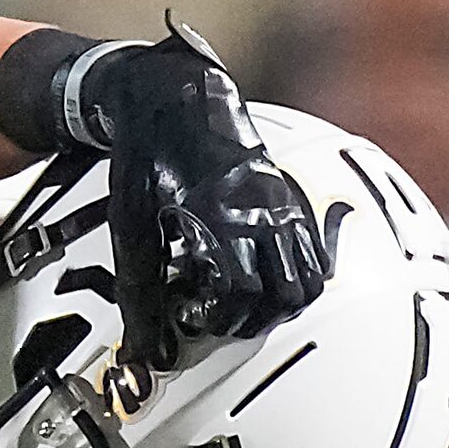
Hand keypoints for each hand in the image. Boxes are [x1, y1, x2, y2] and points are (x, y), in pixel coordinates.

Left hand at [83, 19, 326, 369]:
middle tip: (222, 314)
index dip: (222, 316)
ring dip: (281, 302)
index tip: (198, 314)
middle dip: (255, 317)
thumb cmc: (149, 156)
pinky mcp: (290, 196)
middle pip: (287, 293)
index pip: (245, 293)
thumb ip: (139, 291)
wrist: (172, 98)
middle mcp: (261, 211)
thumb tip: (142, 349)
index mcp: (220, 218)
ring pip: (309, 277)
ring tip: (245, 299)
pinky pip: (316, 251)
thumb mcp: (132, 227)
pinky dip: (300, 275)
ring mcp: (282, 203)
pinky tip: (266, 274)